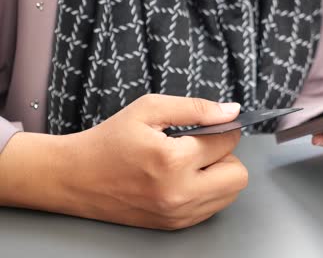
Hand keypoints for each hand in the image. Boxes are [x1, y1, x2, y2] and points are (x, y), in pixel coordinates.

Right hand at [0, 95, 247, 229]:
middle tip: (202, 147)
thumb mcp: (148, 109)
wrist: (75, 178)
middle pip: (238, 175)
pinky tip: (184, 179)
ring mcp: (178, 214)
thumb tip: (232, 111)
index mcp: (173, 160)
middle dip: (226, 156)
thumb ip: (196, 108)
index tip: (212, 126)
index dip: (224, 129)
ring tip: (190, 163)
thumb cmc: (108, 141)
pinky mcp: (174, 224)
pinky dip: (207, 191)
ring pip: (229, 193)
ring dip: (219, 175)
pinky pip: (212, 207)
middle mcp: (180, 193)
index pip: (227, 143)